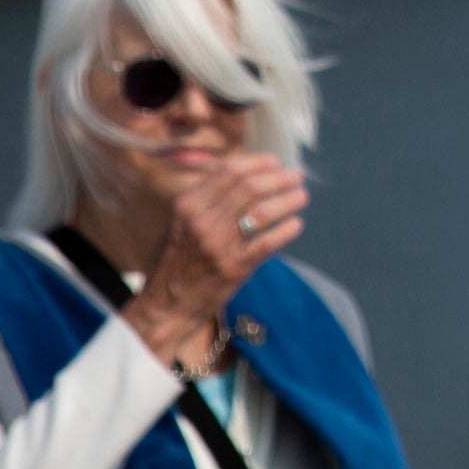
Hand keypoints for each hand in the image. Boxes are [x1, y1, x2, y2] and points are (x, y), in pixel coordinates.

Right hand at [125, 152, 306, 372]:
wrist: (167, 305)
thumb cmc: (176, 260)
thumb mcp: (178, 222)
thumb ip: (204, 197)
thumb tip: (241, 170)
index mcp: (186, 205)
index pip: (229, 172)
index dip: (257, 163)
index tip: (275, 162)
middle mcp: (200, 221)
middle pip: (250, 187)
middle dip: (279, 178)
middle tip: (296, 177)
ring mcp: (217, 244)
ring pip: (262, 211)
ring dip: (288, 200)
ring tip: (301, 196)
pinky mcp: (233, 267)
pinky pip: (268, 242)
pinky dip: (287, 229)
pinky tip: (296, 224)